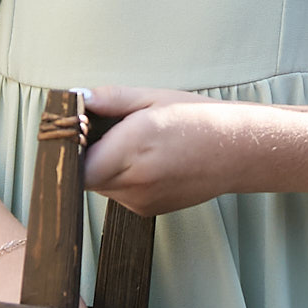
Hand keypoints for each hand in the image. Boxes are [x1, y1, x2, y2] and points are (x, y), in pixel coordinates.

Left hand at [81, 88, 245, 216]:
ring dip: (103, 166)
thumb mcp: (152, 98)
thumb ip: (109, 98)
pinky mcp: (147, 211)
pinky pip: (119, 194)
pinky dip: (121, 178)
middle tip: (102, 131)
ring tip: (130, 145)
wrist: (238, 152)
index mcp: (133, 149)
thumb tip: (75, 96)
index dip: (70, 149)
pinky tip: (146, 161)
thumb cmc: (198, 119)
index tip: (76, 131)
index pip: (76, 165)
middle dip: (86, 154)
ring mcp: (141, 202)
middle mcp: (134, 182)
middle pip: (84, 177)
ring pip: (100, 186)